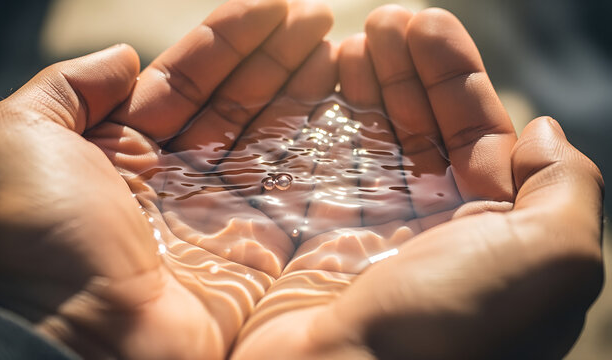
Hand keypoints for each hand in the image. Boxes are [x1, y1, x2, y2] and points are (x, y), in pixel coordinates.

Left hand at [0, 0, 333, 357]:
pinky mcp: (254, 256)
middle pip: (238, 105)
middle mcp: (173, 181)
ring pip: (271, 144)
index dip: (231, 39)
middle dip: (277, 57)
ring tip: (337, 47)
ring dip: (304, 94)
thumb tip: (125, 55)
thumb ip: (67, 89)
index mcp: (120, 150)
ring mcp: (218, 219)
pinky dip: (320, 156)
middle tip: (318, 16)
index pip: (190, 80)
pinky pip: (295, 195)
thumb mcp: (18, 139)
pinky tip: (343, 111)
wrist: (74, 342)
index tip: (274, 3)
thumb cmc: (40, 238)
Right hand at [229, 6, 603, 359]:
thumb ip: (565, 184)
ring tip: (350, 40)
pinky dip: (323, 129)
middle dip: (406, 72)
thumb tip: (539, 130)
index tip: (423, 22)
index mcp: (496, 234)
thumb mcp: (553, 257)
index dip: (453, 75)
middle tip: (383, 19)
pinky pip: (324, 173)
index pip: (479, 133)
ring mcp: (375, 237)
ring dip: (366, 90)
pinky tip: (321, 88)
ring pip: (373, 146)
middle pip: (423, 131)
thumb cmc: (452, 331)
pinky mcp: (321, 243)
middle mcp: (437, 234)